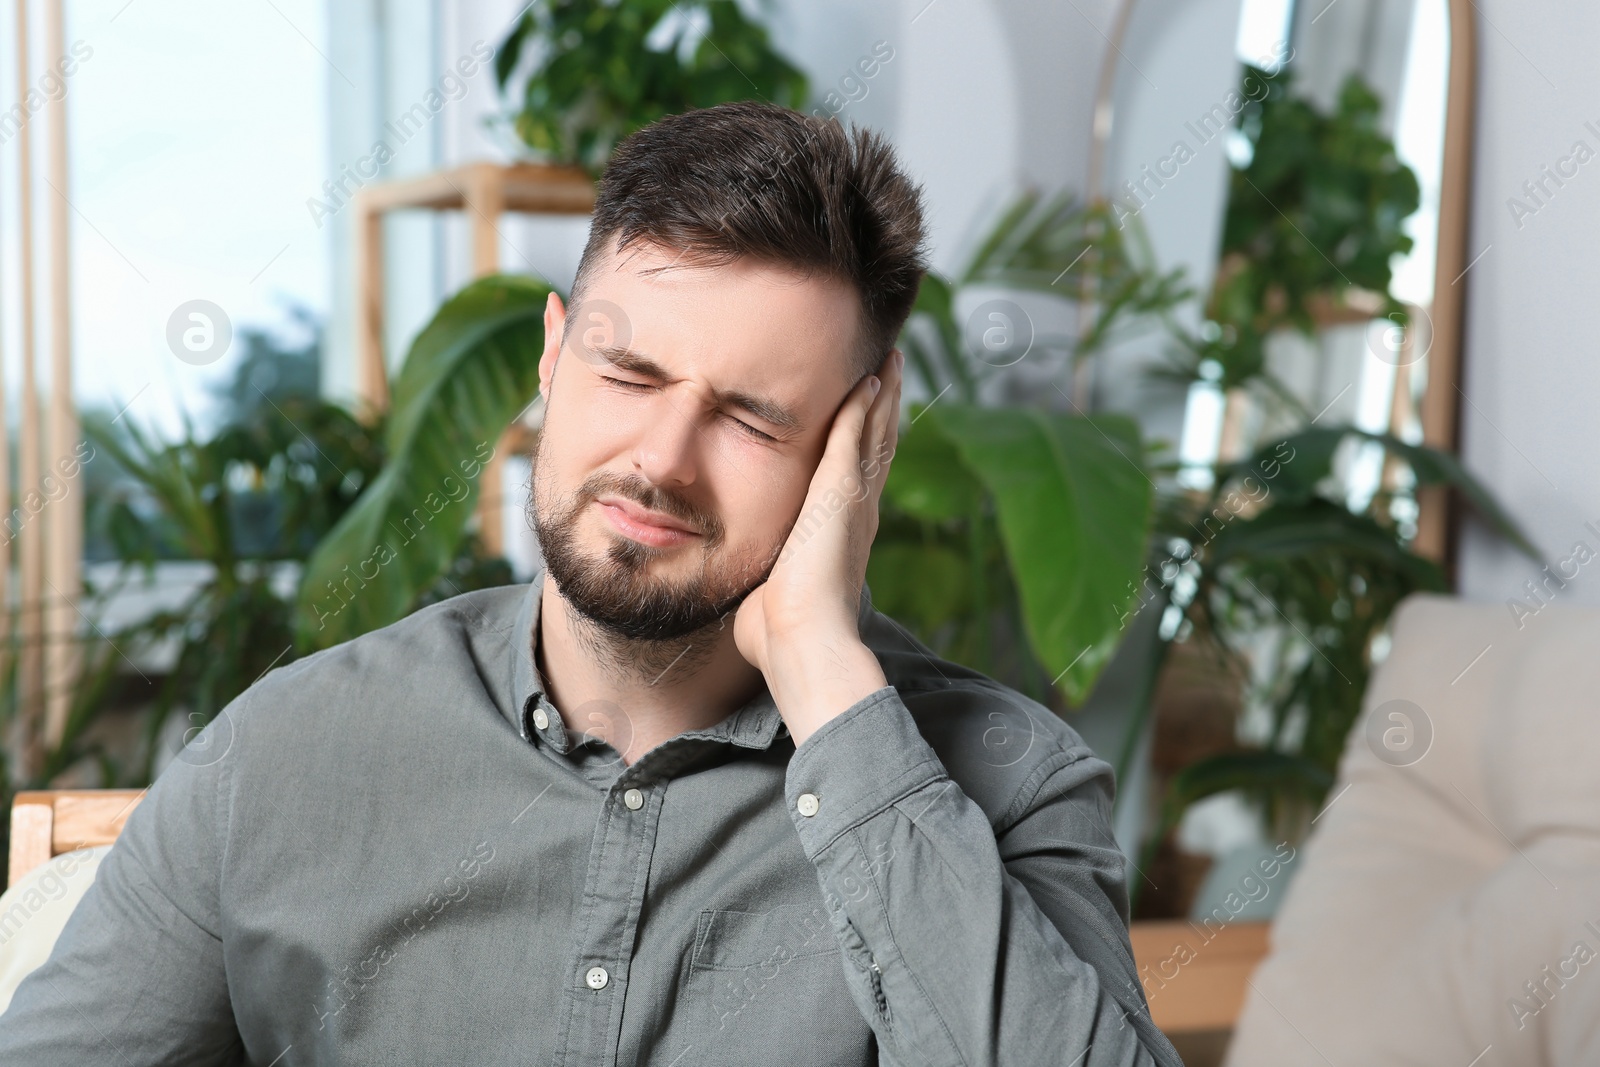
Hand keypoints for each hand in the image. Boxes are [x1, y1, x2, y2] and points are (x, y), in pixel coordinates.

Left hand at [734, 348, 903, 743]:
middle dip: (883, 407)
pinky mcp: (841, 492)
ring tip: (891, 361)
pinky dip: (865, 405)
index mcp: (842, 536)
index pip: (857, 476)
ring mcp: (853, 501)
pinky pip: (856, 436)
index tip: (868, 415)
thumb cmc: (778, 635)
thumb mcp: (767, 598)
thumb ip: (762, 587)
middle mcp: (857, 514)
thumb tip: (745, 604)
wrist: (801, 643)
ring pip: (874, 434)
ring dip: (882, 395)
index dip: (865, 444)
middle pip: (876, 446)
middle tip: (892, 369)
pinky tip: (870, 378)